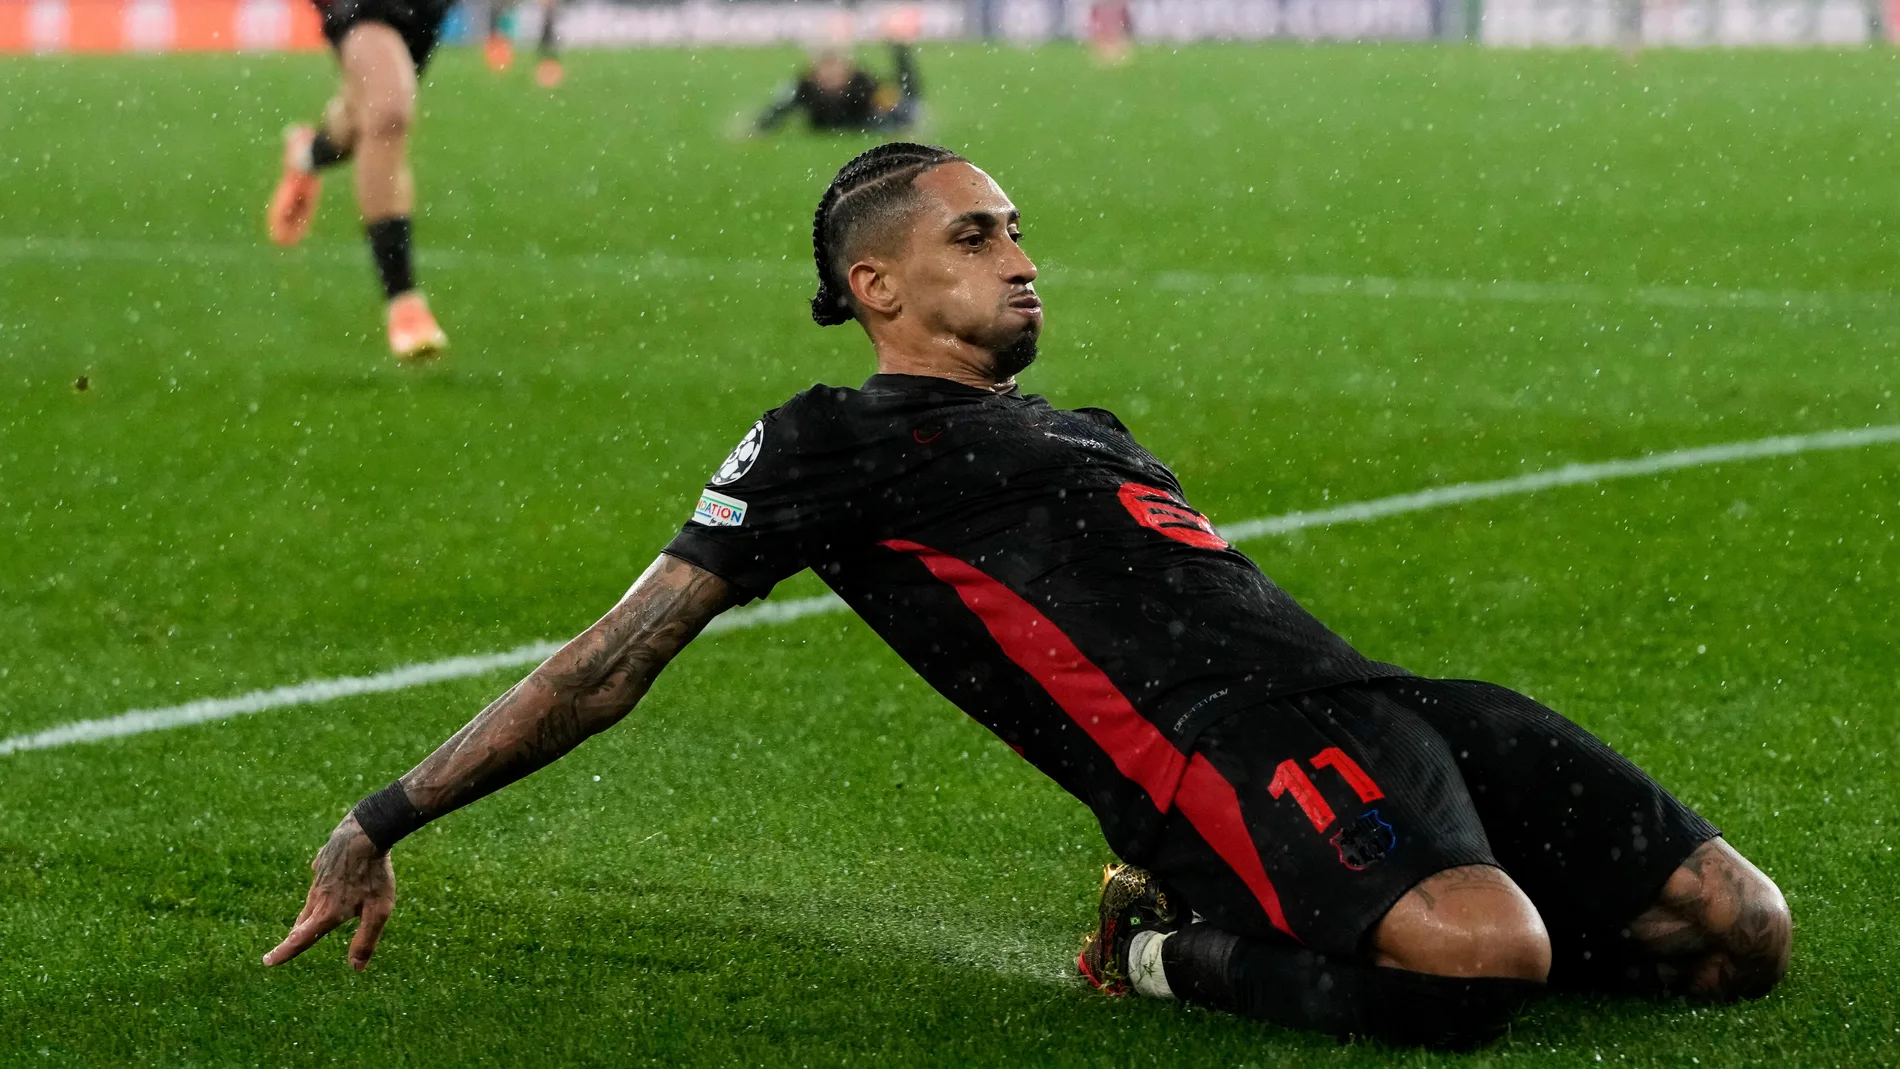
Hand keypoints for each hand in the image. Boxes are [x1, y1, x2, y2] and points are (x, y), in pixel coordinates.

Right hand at [263, 815, 396, 970]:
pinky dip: (322, 884)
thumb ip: (366, 940)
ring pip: (311, 899)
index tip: (267, 961)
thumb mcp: (378, 912)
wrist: (366, 832)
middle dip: (296, 934)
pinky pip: (321, 877)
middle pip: (303, 921)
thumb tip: (356, 969)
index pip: (301, 939)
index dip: (283, 953)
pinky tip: (328, 881)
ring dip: (309, 912)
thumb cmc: (374, 874)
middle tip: (289, 944)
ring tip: (309, 919)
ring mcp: (320, 876)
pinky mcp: (325, 859)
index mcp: (327, 912)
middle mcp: (318, 896)